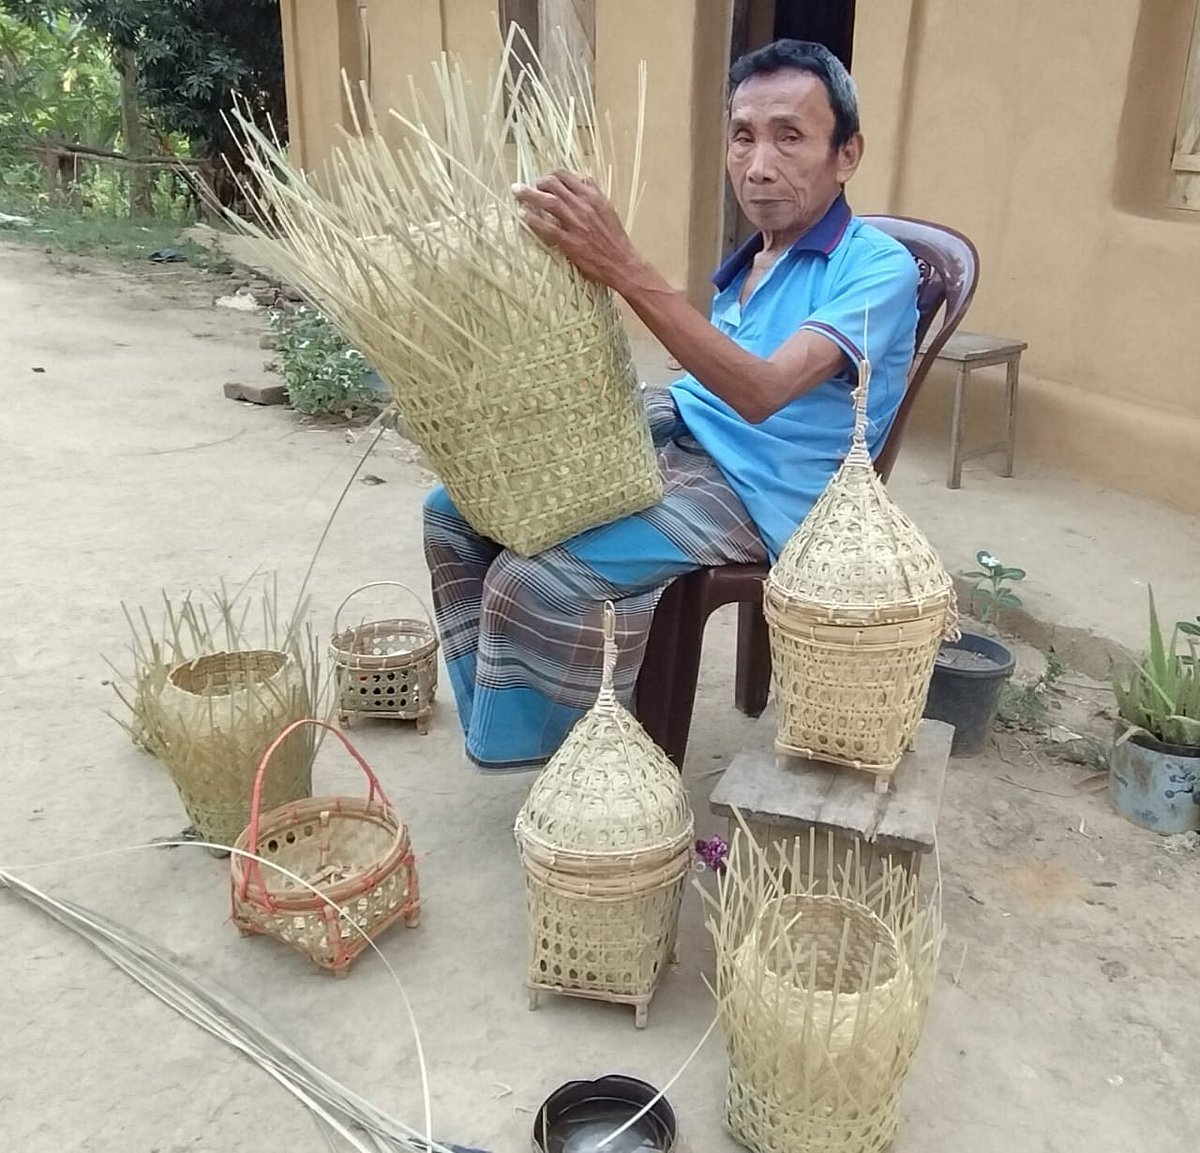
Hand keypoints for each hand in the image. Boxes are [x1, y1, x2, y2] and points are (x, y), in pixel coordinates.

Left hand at [512, 169, 640, 291]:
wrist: (622, 262)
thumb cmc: (614, 238)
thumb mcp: (607, 209)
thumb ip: (594, 193)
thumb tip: (581, 179)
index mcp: (593, 197)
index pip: (567, 176)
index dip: (552, 174)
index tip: (545, 178)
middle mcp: (583, 206)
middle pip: (554, 185)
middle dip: (538, 182)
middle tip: (529, 186)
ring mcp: (575, 224)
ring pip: (548, 202)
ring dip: (529, 195)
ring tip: (517, 191)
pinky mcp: (569, 242)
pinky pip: (547, 228)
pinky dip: (533, 219)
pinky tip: (523, 214)